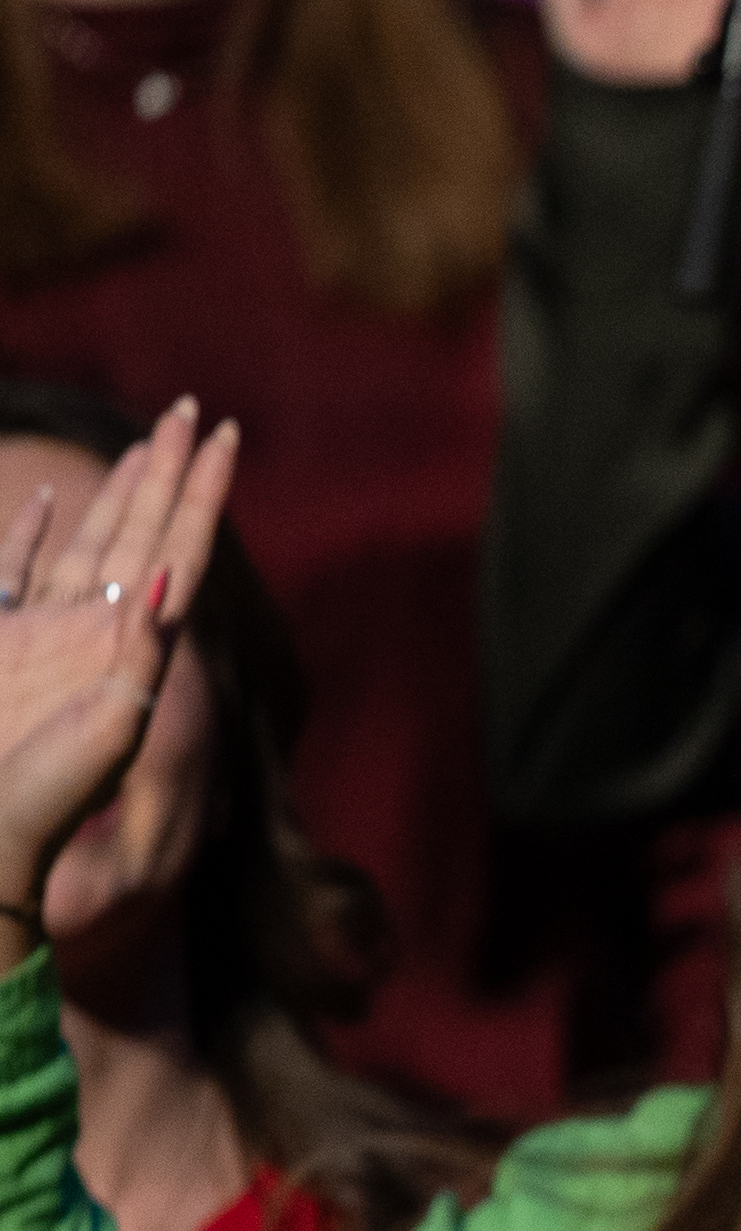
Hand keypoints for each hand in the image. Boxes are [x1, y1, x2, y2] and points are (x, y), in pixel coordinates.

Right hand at [0, 400, 233, 922]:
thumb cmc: (38, 820)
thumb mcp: (105, 747)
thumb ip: (130, 682)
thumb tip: (159, 604)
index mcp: (130, 657)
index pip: (179, 557)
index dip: (203, 499)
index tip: (230, 441)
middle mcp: (96, 641)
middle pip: (143, 535)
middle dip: (169, 474)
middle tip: (197, 410)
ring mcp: (44, 641)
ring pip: (87, 544)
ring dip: (117, 492)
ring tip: (149, 441)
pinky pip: (13, 575)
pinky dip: (29, 535)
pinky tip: (46, 501)